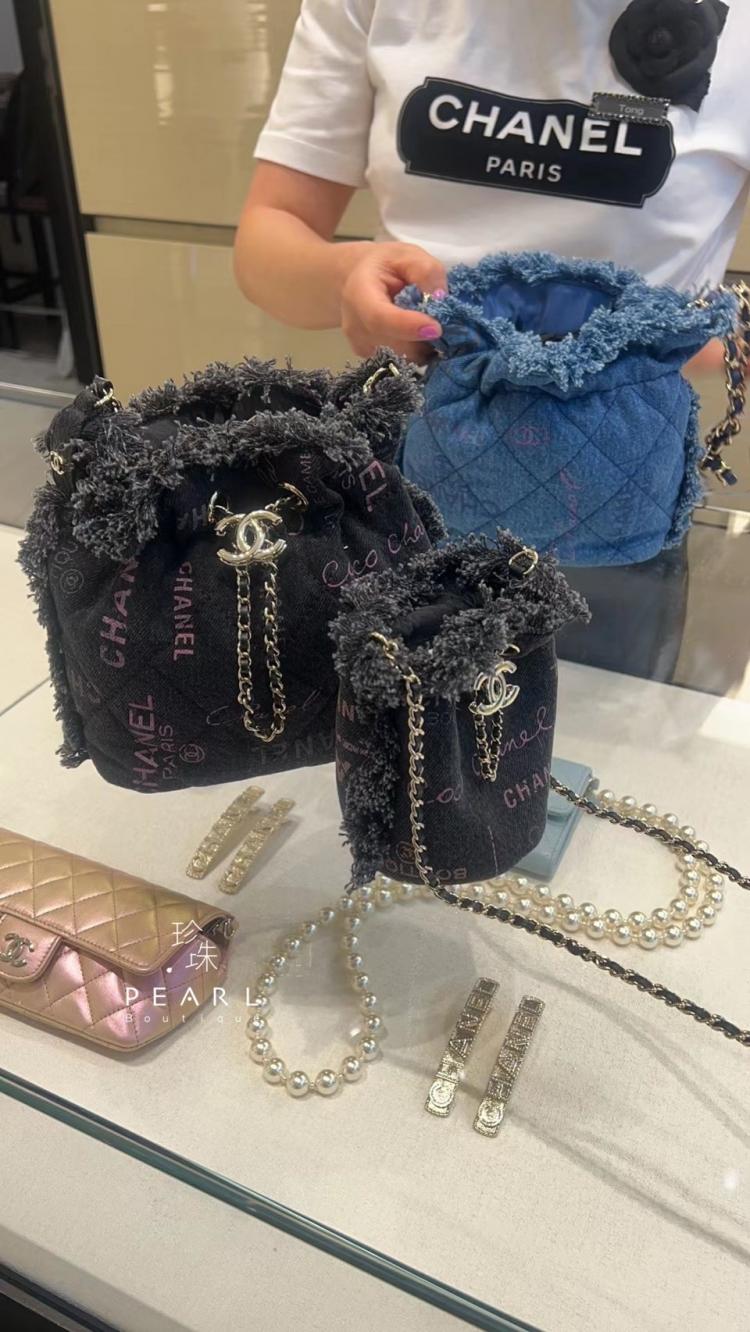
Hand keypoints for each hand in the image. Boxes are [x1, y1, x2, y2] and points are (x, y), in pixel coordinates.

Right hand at [339, 242, 448, 362]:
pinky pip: (401, 361)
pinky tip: (417, 333)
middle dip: (425, 338)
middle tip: (443, 320)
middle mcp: (355, 327)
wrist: (358, 279)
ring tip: (427, 322)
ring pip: (402, 357)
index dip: (408, 327)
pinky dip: (416, 350)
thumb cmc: (384, 265)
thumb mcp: (407, 254)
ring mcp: (362, 346)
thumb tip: (440, 298)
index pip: (380, 319)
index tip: (436, 328)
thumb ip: (425, 271)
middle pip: (395, 344)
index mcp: (359, 294)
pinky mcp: (372, 358)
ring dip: (422, 345)